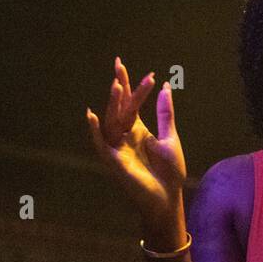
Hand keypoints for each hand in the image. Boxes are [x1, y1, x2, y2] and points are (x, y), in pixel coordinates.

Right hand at [85, 55, 185, 228]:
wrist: (168, 197)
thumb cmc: (169, 172)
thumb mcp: (170, 138)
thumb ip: (165, 113)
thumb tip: (164, 87)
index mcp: (137, 129)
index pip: (129, 102)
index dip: (126, 84)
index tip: (121, 64)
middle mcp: (124, 136)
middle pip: (119, 107)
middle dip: (119, 87)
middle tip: (119, 66)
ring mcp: (118, 148)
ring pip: (111, 121)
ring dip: (113, 103)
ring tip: (117, 85)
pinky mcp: (114, 161)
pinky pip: (101, 144)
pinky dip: (96, 131)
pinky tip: (93, 116)